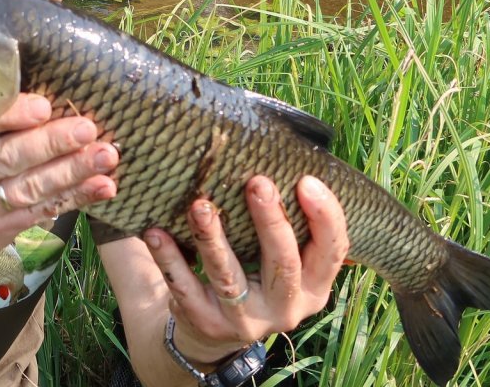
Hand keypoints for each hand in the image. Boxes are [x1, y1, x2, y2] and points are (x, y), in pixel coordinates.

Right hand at [0, 93, 118, 265]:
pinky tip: (103, 185)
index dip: (10, 116)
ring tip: (105, 155)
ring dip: (72, 172)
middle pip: (5, 160)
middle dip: (51, 143)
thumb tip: (41, 94)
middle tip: (87, 128)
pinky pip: (39, 214)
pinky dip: (75, 198)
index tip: (44, 105)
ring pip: (28, 190)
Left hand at [143, 175, 348, 365]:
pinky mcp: (206, 323)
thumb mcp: (280, 259)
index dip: (325, 217)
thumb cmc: (252, 274)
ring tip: (200, 206)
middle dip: (271, 221)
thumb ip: (288, 223)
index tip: (307, 180)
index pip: (333, 252)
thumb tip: (280, 157)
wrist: (212, 332)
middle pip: (284, 263)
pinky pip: (185, 288)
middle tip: (258, 182)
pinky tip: (157, 232)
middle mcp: (287, 308)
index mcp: (314, 287)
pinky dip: (170, 259)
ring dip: (213, 238)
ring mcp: (246, 320)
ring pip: (229, 276)